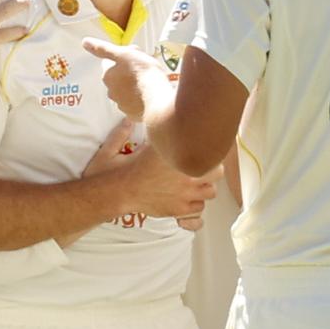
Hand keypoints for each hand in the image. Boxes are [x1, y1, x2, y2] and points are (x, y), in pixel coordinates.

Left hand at [81, 38, 169, 120]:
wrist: (158, 99)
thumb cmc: (142, 72)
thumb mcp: (124, 54)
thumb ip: (103, 49)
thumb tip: (85, 42)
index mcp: (107, 76)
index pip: (110, 64)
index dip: (121, 59)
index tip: (132, 58)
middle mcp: (111, 92)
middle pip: (117, 79)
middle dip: (126, 74)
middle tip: (142, 70)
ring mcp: (122, 105)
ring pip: (125, 92)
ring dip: (133, 88)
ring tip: (147, 84)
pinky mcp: (133, 115)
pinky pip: (134, 104)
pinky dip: (140, 100)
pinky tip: (149, 96)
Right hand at [83, 120, 203, 231]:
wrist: (112, 194)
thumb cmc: (114, 171)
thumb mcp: (115, 147)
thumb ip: (123, 132)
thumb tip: (127, 120)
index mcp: (172, 152)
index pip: (205, 147)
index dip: (205, 149)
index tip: (199, 149)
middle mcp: (183, 171)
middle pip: (216, 171)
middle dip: (209, 169)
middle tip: (199, 168)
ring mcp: (183, 192)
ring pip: (210, 191)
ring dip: (204, 188)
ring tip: (192, 185)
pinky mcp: (178, 209)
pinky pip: (199, 209)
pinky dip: (194, 204)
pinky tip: (184, 199)